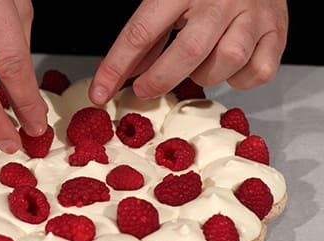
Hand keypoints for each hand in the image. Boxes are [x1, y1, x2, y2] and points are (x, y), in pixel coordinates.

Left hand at [89, 0, 288, 103]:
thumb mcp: (170, 0)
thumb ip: (148, 36)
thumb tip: (126, 75)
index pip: (141, 31)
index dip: (116, 66)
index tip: (100, 93)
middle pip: (189, 51)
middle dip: (161, 80)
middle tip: (144, 90)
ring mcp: (254, 14)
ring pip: (227, 60)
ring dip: (207, 75)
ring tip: (199, 67)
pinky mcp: (278, 31)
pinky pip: (258, 71)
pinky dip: (241, 79)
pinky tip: (232, 67)